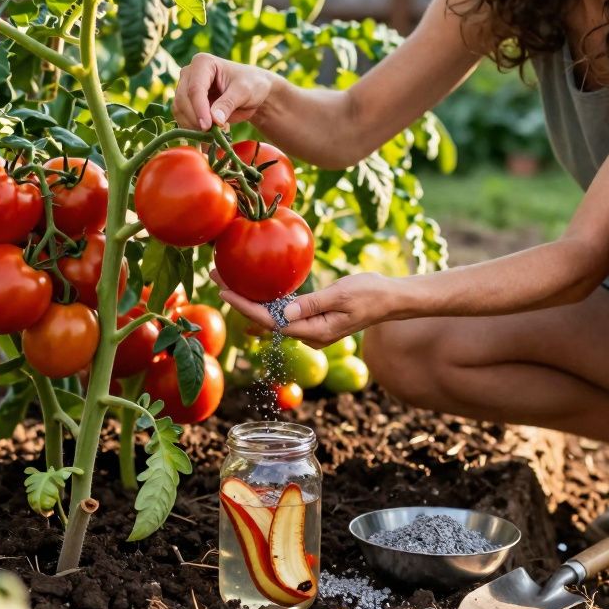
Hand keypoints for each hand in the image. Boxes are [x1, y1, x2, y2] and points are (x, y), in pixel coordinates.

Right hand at [173, 53, 276, 129]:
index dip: (199, 109)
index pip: (195, 88)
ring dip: (193, 125)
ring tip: (215, 131)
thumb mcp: (244, 92)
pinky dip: (193, 128)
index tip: (207, 126)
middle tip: (213, 133)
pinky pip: (182, 118)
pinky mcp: (185, 102)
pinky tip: (211, 131)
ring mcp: (184, 87)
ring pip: (179, 110)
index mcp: (203, 62)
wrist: (252, 90)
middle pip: (183, 100)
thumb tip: (214, 120)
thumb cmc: (250, 85)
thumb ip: (228, 104)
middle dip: (195, 119)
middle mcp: (189, 73)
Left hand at [214, 270, 399, 348]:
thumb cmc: (371, 293)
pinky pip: (284, 310)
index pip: (271, 321)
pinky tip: (253, 284)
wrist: (391, 299)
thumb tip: (284, 312)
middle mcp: (308, 333)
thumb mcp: (342, 295)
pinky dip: (267, 298)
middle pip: (265, 318)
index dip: (245, 306)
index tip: (224, 290)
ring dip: (250, 296)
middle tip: (217, 274)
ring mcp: (310, 327)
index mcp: (315, 331)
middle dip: (240, 298)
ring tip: (228, 276)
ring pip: (272, 314)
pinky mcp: (312, 318)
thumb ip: (313, 304)